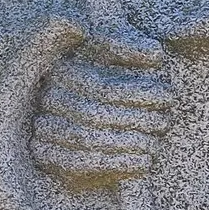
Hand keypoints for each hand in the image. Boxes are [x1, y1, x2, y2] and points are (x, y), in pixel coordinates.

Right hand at [30, 29, 173, 188]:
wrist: (87, 128)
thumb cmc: (111, 84)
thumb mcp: (113, 55)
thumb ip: (128, 46)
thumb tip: (154, 54)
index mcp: (61, 70)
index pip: (101, 86)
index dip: (138, 93)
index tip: (168, 96)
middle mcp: (45, 97)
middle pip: (93, 114)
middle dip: (136, 119)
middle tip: (165, 122)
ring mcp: (40, 128)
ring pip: (86, 138)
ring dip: (128, 142)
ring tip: (156, 143)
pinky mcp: (45, 156)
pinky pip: (81, 163)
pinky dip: (118, 163)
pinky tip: (145, 162)